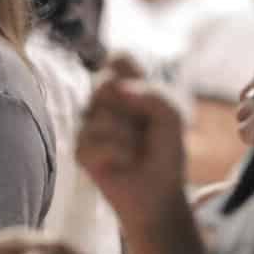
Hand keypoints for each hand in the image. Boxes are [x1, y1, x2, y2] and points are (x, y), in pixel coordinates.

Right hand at [77, 53, 187, 231]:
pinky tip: (125, 162)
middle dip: (131, 109)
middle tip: (143, 129)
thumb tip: (117, 88)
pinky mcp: (81, 151)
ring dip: (127, 136)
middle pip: (104, 84)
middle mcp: (104, 103)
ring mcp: (89, 126)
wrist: (159, 193)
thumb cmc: (165, 153)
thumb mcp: (171, 117)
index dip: (125, 68)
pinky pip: (92, 142)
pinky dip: (116, 154)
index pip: (118, 59)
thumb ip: (152, 94)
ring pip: (99, 116)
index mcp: (127, 89)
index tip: (139, 90)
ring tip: (136, 150)